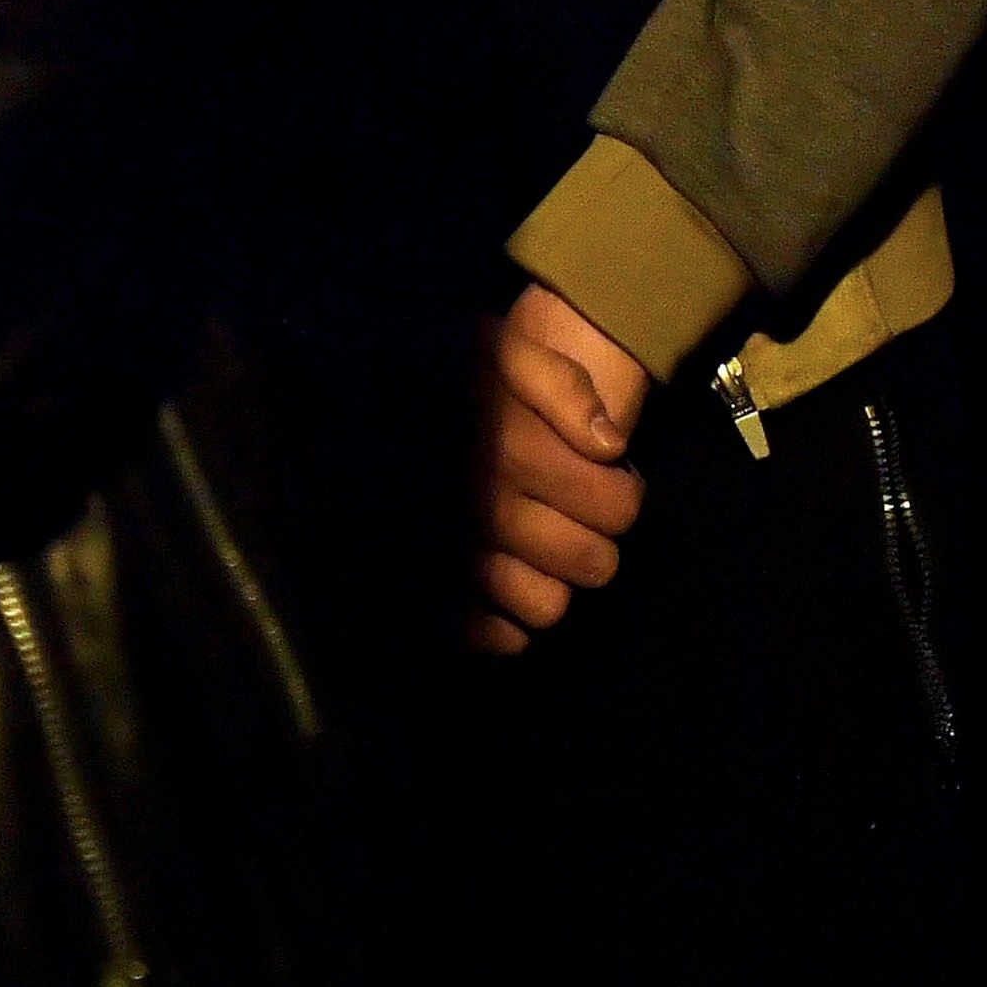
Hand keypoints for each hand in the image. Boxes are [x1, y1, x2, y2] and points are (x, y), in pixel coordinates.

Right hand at [469, 281, 649, 655]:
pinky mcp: (436, 594)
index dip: (623, 493)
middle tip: (575, 517)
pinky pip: (494, 635)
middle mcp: (490, 514)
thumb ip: (562, 384)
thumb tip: (610, 446)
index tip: (605, 477)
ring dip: (554, 582)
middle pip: (593, 564)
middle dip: (598, 541)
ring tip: (538, 551)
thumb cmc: (446, 379)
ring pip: (548, 607)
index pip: (617, 507)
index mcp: (517, 455)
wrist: (363, 403)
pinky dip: (507, 622)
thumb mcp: (503, 351)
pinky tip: (503, 585)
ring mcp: (462, 560)